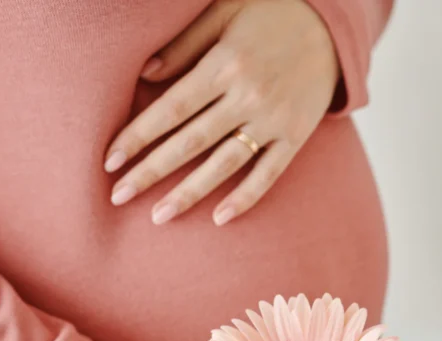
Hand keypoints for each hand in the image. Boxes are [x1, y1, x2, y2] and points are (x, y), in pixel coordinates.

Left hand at [105, 0, 339, 225]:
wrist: (331, 24)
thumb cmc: (271, 12)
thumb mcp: (225, 11)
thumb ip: (184, 44)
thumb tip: (144, 75)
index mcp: (226, 64)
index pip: (171, 108)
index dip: (138, 136)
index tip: (109, 160)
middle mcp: (249, 96)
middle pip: (190, 141)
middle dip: (151, 171)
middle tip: (117, 196)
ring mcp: (275, 119)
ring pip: (225, 163)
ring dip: (189, 193)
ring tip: (158, 217)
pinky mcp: (297, 135)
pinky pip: (269, 172)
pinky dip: (246, 197)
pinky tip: (220, 219)